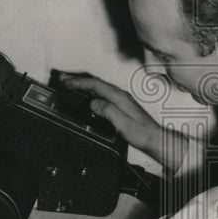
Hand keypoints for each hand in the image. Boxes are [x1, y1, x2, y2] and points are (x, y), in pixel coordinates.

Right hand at [60, 72, 187, 170]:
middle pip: (96, 84)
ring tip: (70, 85)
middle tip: (63, 79)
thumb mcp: (122, 123)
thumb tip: (93, 104)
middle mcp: (120, 96)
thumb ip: (107, 111)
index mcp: (119, 97)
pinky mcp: (121, 106)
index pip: (95, 85)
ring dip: (84, 86)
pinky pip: (102, 95)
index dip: (79, 82)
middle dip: (78, 80)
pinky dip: (91, 93)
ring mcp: (121, 100)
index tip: (66, 82)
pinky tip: (87, 97)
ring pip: (98, 88)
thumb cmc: (141, 133)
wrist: (154, 139)